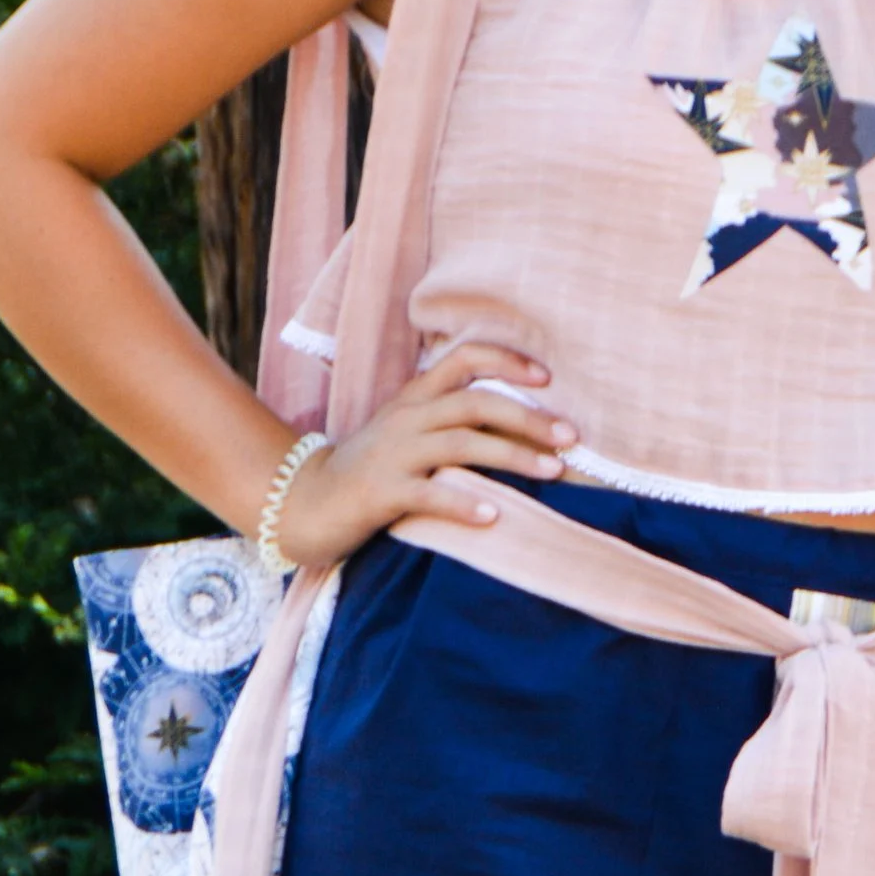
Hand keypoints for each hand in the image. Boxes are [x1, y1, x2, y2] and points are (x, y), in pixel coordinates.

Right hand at [269, 339, 575, 566]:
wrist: (304, 502)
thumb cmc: (368, 470)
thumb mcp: (405, 431)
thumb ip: (448, 418)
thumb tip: (513, 420)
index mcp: (415, 398)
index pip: (464, 359)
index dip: (507, 362)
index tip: (547, 380)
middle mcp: (407, 418)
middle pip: (476, 404)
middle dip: (529, 418)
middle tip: (570, 437)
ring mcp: (393, 454)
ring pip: (462, 444)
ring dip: (513, 456)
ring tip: (553, 472)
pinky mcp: (382, 493)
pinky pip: (429, 494)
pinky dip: (464, 502)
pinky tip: (493, 516)